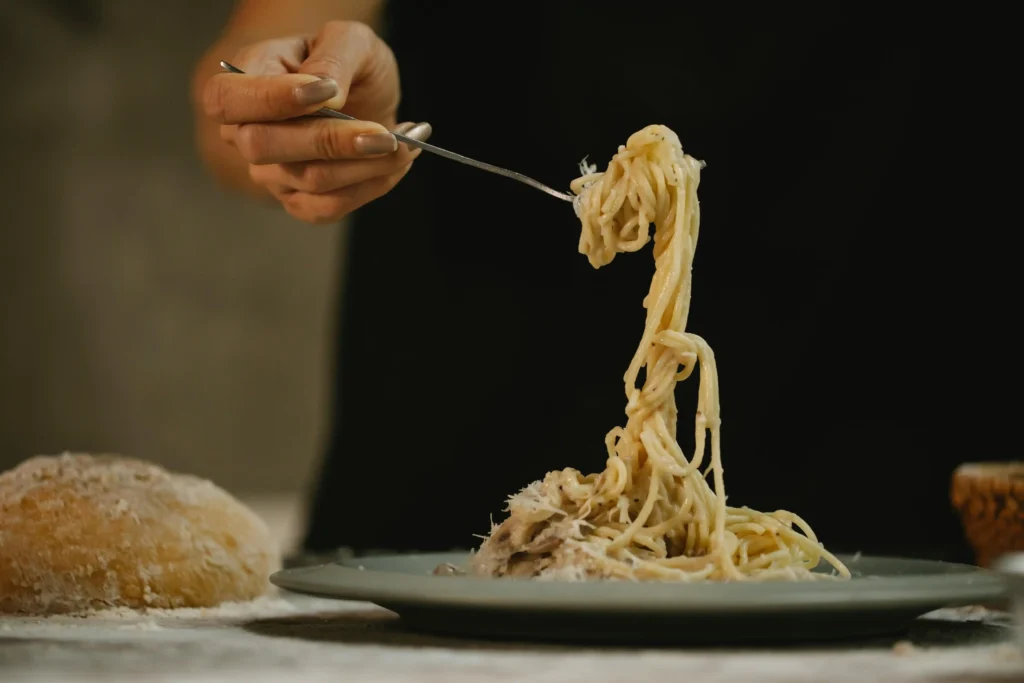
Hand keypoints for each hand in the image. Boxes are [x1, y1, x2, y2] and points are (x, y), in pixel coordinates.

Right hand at [201, 21, 429, 223]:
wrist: (368, 94)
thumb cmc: (350, 62)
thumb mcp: (350, 40)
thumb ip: (333, 59)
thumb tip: (325, 95)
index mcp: (246, 77)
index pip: (227, 98)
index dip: (269, 100)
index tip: (326, 94)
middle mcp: (246, 130)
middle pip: (264, 146)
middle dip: (332, 142)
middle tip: (386, 134)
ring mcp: (270, 171)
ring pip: (310, 180)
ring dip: (367, 165)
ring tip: (405, 142)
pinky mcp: (299, 201)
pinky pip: (330, 207)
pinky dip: (372, 185)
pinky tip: (397, 163)